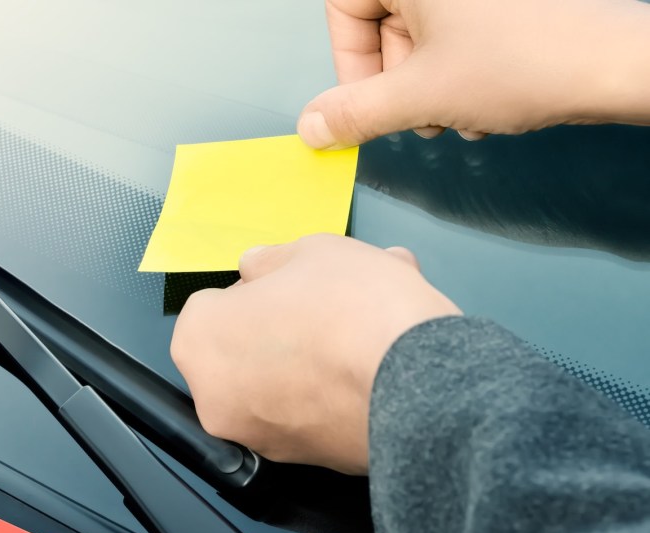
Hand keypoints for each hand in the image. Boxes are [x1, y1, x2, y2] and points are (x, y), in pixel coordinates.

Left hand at [171, 234, 460, 474]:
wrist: (418, 387)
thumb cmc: (351, 305)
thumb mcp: (312, 251)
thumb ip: (271, 260)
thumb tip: (254, 269)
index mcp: (200, 341)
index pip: (214, 305)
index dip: (257, 288)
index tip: (295, 284)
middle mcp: (216, 400)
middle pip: (248, 347)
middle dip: (286, 322)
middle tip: (335, 299)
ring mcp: (261, 438)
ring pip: (285, 380)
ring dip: (318, 352)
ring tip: (376, 319)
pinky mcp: (307, 463)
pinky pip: (314, 412)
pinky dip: (335, 391)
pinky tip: (382, 361)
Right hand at [298, 0, 649, 147]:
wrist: (615, 66)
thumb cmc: (529, 60)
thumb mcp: (419, 95)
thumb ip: (355, 113)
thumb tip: (312, 126)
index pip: (343, 9)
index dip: (349, 64)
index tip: (365, 104)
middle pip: (383, 25)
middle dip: (397, 82)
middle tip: (418, 115)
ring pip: (420, 35)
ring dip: (428, 87)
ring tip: (459, 113)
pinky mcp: (500, 4)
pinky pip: (455, 34)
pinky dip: (458, 72)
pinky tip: (483, 101)